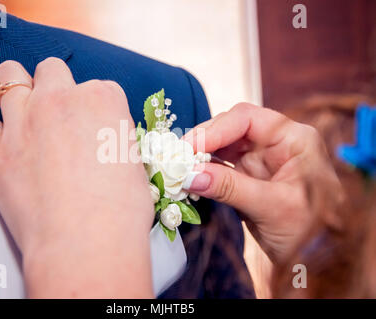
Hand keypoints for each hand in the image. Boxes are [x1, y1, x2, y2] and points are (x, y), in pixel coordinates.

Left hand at [0, 58, 153, 297]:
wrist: (88, 242)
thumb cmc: (121, 210)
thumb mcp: (134, 164)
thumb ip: (116, 141)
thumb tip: (106, 144)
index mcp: (103, 99)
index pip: (100, 88)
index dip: (99, 110)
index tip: (98, 131)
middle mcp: (61, 99)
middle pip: (52, 70)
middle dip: (57, 87)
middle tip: (61, 116)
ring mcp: (24, 121)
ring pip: (8, 75)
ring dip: (15, 88)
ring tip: (22, 111)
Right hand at [183, 103, 341, 262]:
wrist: (318, 261)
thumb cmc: (313, 232)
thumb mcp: (273, 207)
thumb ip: (230, 188)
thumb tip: (190, 175)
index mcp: (293, 139)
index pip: (248, 119)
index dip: (215, 129)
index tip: (189, 147)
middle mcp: (275, 144)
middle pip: (231, 128)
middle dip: (203, 141)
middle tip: (177, 157)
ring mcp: (260, 161)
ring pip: (222, 147)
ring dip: (199, 156)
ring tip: (178, 167)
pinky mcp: (247, 178)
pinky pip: (220, 167)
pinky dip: (203, 172)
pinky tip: (189, 178)